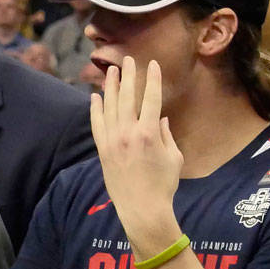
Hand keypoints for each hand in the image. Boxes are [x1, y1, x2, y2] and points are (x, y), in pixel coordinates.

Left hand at [91, 60, 183, 254]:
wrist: (142, 208)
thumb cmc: (164, 184)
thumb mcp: (174, 157)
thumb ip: (167, 136)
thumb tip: (162, 120)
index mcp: (150, 133)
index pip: (151, 99)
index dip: (152, 80)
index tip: (152, 64)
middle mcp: (128, 133)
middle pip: (127, 97)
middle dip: (128, 77)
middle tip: (128, 60)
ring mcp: (112, 141)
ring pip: (109, 107)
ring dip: (109, 87)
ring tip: (110, 71)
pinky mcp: (103, 150)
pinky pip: (97, 124)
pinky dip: (95, 109)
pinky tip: (94, 96)